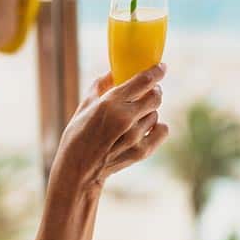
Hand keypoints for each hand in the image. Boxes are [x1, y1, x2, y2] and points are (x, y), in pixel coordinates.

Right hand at [52, 64, 168, 190]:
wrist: (79, 171)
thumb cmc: (77, 137)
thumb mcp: (84, 107)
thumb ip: (100, 85)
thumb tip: (114, 71)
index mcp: (110, 103)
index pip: (144, 80)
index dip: (156, 71)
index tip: (161, 68)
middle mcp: (125, 118)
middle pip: (156, 96)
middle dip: (154, 91)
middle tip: (147, 93)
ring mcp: (135, 136)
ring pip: (155, 114)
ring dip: (148, 112)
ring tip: (134, 119)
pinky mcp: (142, 151)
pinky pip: (162, 130)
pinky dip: (157, 127)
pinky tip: (145, 129)